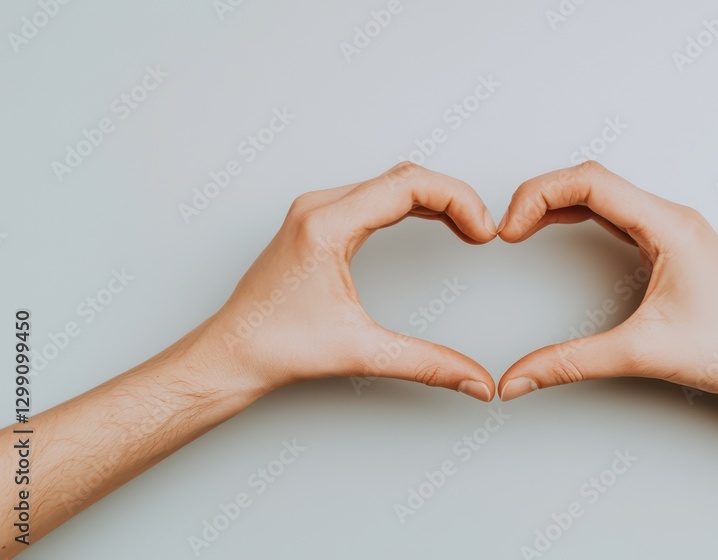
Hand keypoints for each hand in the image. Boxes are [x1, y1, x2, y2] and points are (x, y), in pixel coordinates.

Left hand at [191, 163, 497, 400]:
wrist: (231, 353)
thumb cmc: (275, 347)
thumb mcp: (361, 352)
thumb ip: (426, 364)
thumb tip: (475, 380)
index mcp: (326, 225)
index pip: (408, 184)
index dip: (457, 200)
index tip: (483, 231)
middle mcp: (319, 207)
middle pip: (404, 176)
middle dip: (452, 198)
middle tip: (483, 231)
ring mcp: (315, 211)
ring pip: (389, 182)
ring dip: (433, 198)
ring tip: (467, 228)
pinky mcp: (316, 221)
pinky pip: (374, 195)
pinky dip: (410, 204)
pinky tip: (432, 222)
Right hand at [496, 161, 717, 402]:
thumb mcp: (642, 354)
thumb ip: (571, 363)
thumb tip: (519, 378)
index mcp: (669, 225)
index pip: (590, 181)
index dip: (539, 196)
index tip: (509, 230)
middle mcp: (671, 217)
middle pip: (592, 180)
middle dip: (541, 196)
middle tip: (506, 228)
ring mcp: (672, 230)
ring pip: (604, 195)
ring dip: (558, 203)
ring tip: (521, 228)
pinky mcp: (671, 247)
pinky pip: (616, 215)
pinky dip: (580, 217)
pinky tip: (559, 232)